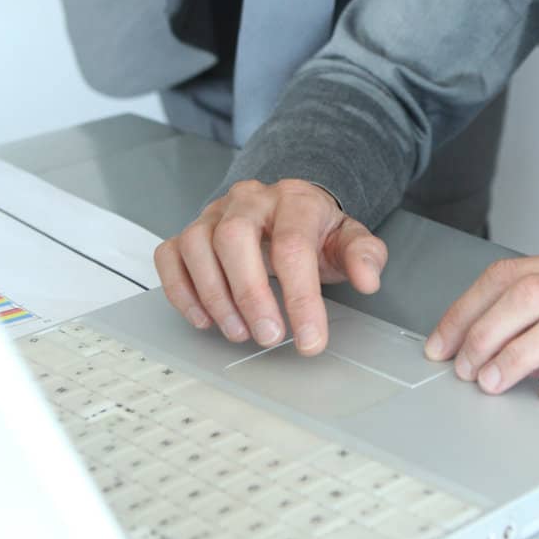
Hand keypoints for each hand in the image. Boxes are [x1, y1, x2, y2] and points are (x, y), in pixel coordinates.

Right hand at [155, 178, 386, 354]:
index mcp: (295, 199)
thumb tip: (368, 278)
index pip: (292, 244)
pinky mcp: (190, 231)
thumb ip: (365, 255)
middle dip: (249, 292)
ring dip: (213, 295)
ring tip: (239, 333)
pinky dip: (180, 290)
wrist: (290, 209)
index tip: (309, 339)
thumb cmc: (317, 231)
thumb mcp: (349, 239)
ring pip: (197, 244)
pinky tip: (204, 319)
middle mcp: (249, 199)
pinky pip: (170, 254)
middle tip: (267, 336)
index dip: (300, 296)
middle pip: (234, 236)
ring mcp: (215, 213)